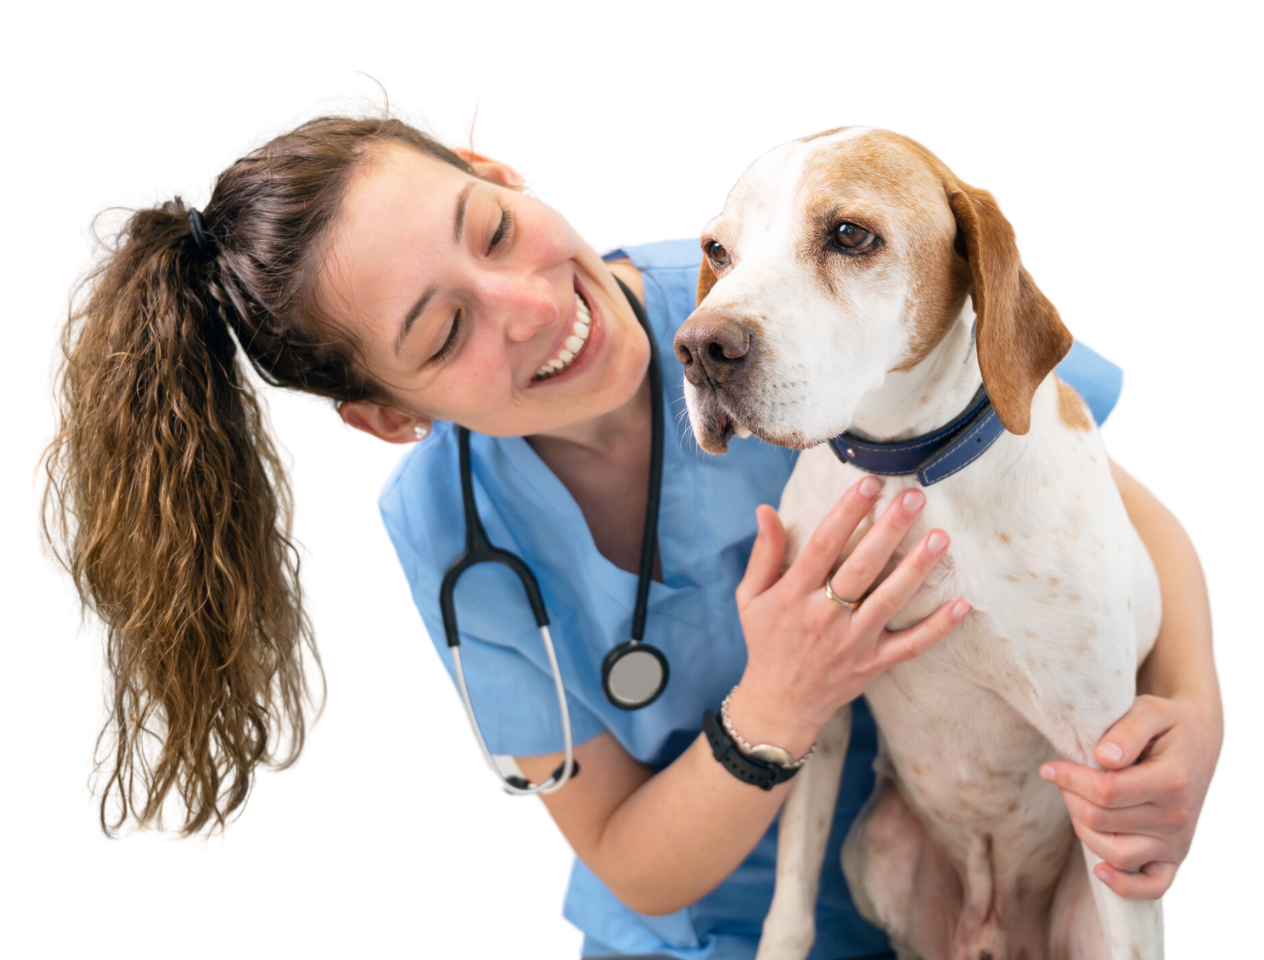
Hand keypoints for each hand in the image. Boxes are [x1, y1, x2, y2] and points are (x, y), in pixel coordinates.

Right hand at [729, 476, 970, 753]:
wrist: (779, 704)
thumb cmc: (766, 641)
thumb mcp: (751, 597)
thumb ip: (764, 553)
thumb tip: (766, 510)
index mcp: (794, 594)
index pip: (824, 544)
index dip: (847, 511)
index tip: (870, 483)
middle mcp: (824, 616)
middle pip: (862, 566)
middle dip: (889, 529)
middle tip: (914, 497)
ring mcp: (852, 642)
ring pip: (889, 600)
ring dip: (916, 569)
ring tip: (940, 537)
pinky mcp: (873, 664)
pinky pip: (911, 645)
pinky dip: (937, 628)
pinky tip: (961, 604)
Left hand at [1040, 693, 1220, 897]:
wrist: (1197, 741)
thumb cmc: (1166, 724)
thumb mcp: (1150, 710)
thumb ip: (1128, 730)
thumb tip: (1104, 758)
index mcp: (1172, 781)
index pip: (1105, 791)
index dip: (1069, 779)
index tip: (1048, 767)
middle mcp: (1177, 817)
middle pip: (1102, 820)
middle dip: (1070, 797)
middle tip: (1061, 777)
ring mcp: (1177, 842)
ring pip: (1115, 854)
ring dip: (1083, 829)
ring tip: (1076, 803)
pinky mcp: (1174, 857)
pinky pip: (1151, 887)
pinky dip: (1124, 885)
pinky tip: (1099, 869)